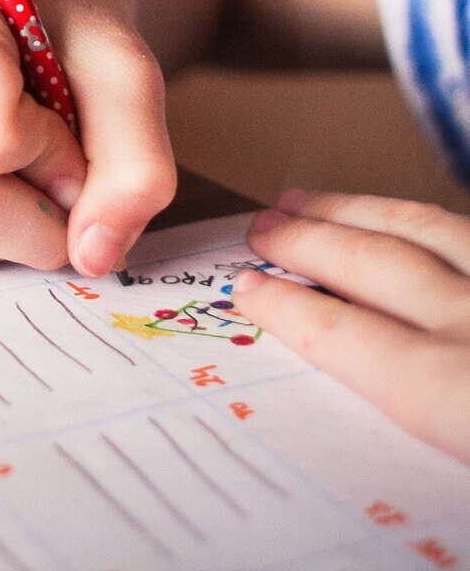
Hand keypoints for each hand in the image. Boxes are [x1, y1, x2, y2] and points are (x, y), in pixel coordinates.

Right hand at [0, 0, 175, 274]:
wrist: (28, 32)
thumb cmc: (70, 40)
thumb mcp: (127, 76)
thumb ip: (135, 162)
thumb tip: (93, 255)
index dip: (54, 151)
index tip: (66, 115)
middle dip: (44, 208)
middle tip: (63, 163)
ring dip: (18, 226)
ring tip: (22, 160)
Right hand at [234, 190, 469, 463]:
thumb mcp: (456, 493)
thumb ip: (412, 421)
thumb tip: (349, 407)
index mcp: (455, 394)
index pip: (342, 334)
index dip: (284, 307)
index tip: (244, 287)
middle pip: (375, 264)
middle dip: (306, 240)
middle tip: (261, 227)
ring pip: (426, 229)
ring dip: (355, 210)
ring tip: (306, 200)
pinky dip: (425, 219)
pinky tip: (408, 221)